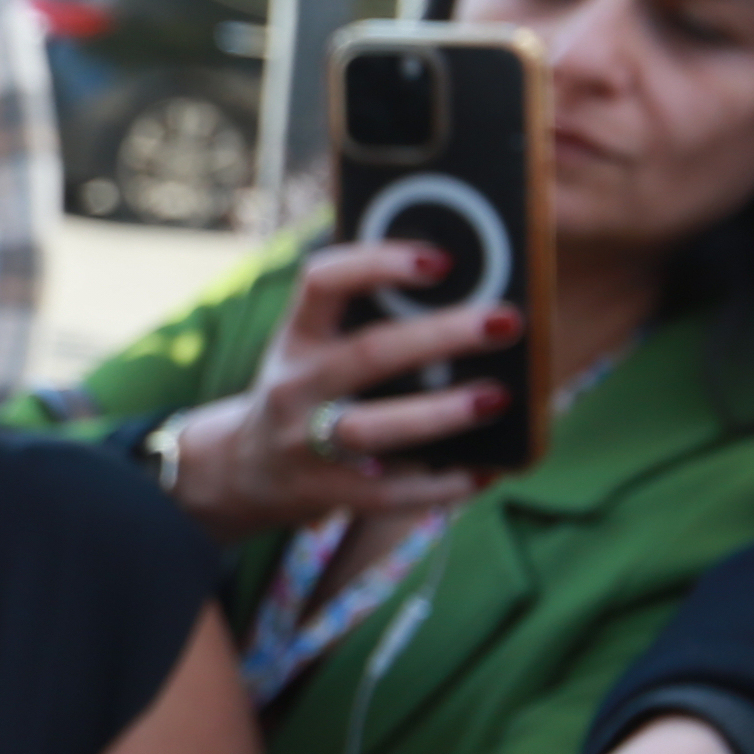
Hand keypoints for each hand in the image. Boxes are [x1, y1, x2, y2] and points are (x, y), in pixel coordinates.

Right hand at [154, 240, 512, 540]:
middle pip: (369, 354)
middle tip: (506, 320)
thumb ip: (367, 319)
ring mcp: (305, 444)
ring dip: (441, 413)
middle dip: (441, 335)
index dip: (380, 264)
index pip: (324, 281)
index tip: (442, 260)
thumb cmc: (309, 390)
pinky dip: (441, 485)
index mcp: (297, 336)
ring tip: (499, 398)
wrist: (247, 469)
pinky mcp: (325, 492)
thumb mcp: (315, 347)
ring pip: (374, 428)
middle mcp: (295, 386)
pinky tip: (486, 471)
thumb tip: (467, 291)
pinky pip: (389, 493)